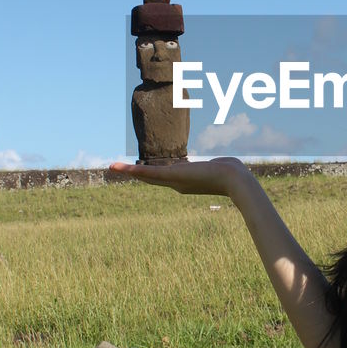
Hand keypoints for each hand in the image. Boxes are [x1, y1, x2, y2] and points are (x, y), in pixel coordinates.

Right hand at [107, 156, 250, 198]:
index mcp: (184, 182)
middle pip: (150, 178)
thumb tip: (224, 163)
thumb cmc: (232, 173)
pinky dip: (134, 170)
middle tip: (116, 169)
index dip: (148, 174)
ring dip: (128, 171)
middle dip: (133, 173)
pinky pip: (149, 173)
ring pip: (146, 175)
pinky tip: (121, 167)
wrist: (234, 180)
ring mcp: (173, 181)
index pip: (162, 177)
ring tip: (112, 167)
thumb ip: (217, 165)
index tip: (137, 171)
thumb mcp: (220, 167)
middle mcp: (176, 184)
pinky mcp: (173, 176)